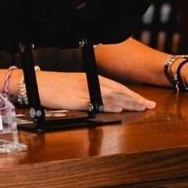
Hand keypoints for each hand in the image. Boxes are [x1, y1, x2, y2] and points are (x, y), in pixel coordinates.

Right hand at [35, 71, 155, 111]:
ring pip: (112, 96)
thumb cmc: (55, 85)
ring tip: (141, 107)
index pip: (118, 86)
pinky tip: (119, 109)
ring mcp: (85, 91)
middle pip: (118, 91)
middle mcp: (91, 83)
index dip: (133, 94)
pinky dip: (109, 106)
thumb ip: (91, 90)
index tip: (145, 100)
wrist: (37, 84)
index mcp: (92, 79)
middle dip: (136, 98)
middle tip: (150, 105)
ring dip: (128, 103)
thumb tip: (107, 100)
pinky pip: (96, 103)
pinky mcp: (77, 100)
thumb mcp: (76, 84)